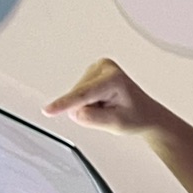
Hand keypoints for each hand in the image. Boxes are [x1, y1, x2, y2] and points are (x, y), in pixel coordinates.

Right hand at [46, 58, 167, 135]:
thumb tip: (74, 112)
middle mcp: (104, 68)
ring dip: (88, 107)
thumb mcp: (116, 124)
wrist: (145, 113)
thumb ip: (93, 118)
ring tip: (108, 108)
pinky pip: (77, 95)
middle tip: (109, 113)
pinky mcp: (90, 73)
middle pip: (78, 97)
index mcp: (113, 79)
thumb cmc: (136, 116)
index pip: (83, 95)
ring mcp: (96, 68)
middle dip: (88, 110)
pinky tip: (102, 103)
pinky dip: (87, 103)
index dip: (64, 104)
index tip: (48, 111)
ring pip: (75, 96)